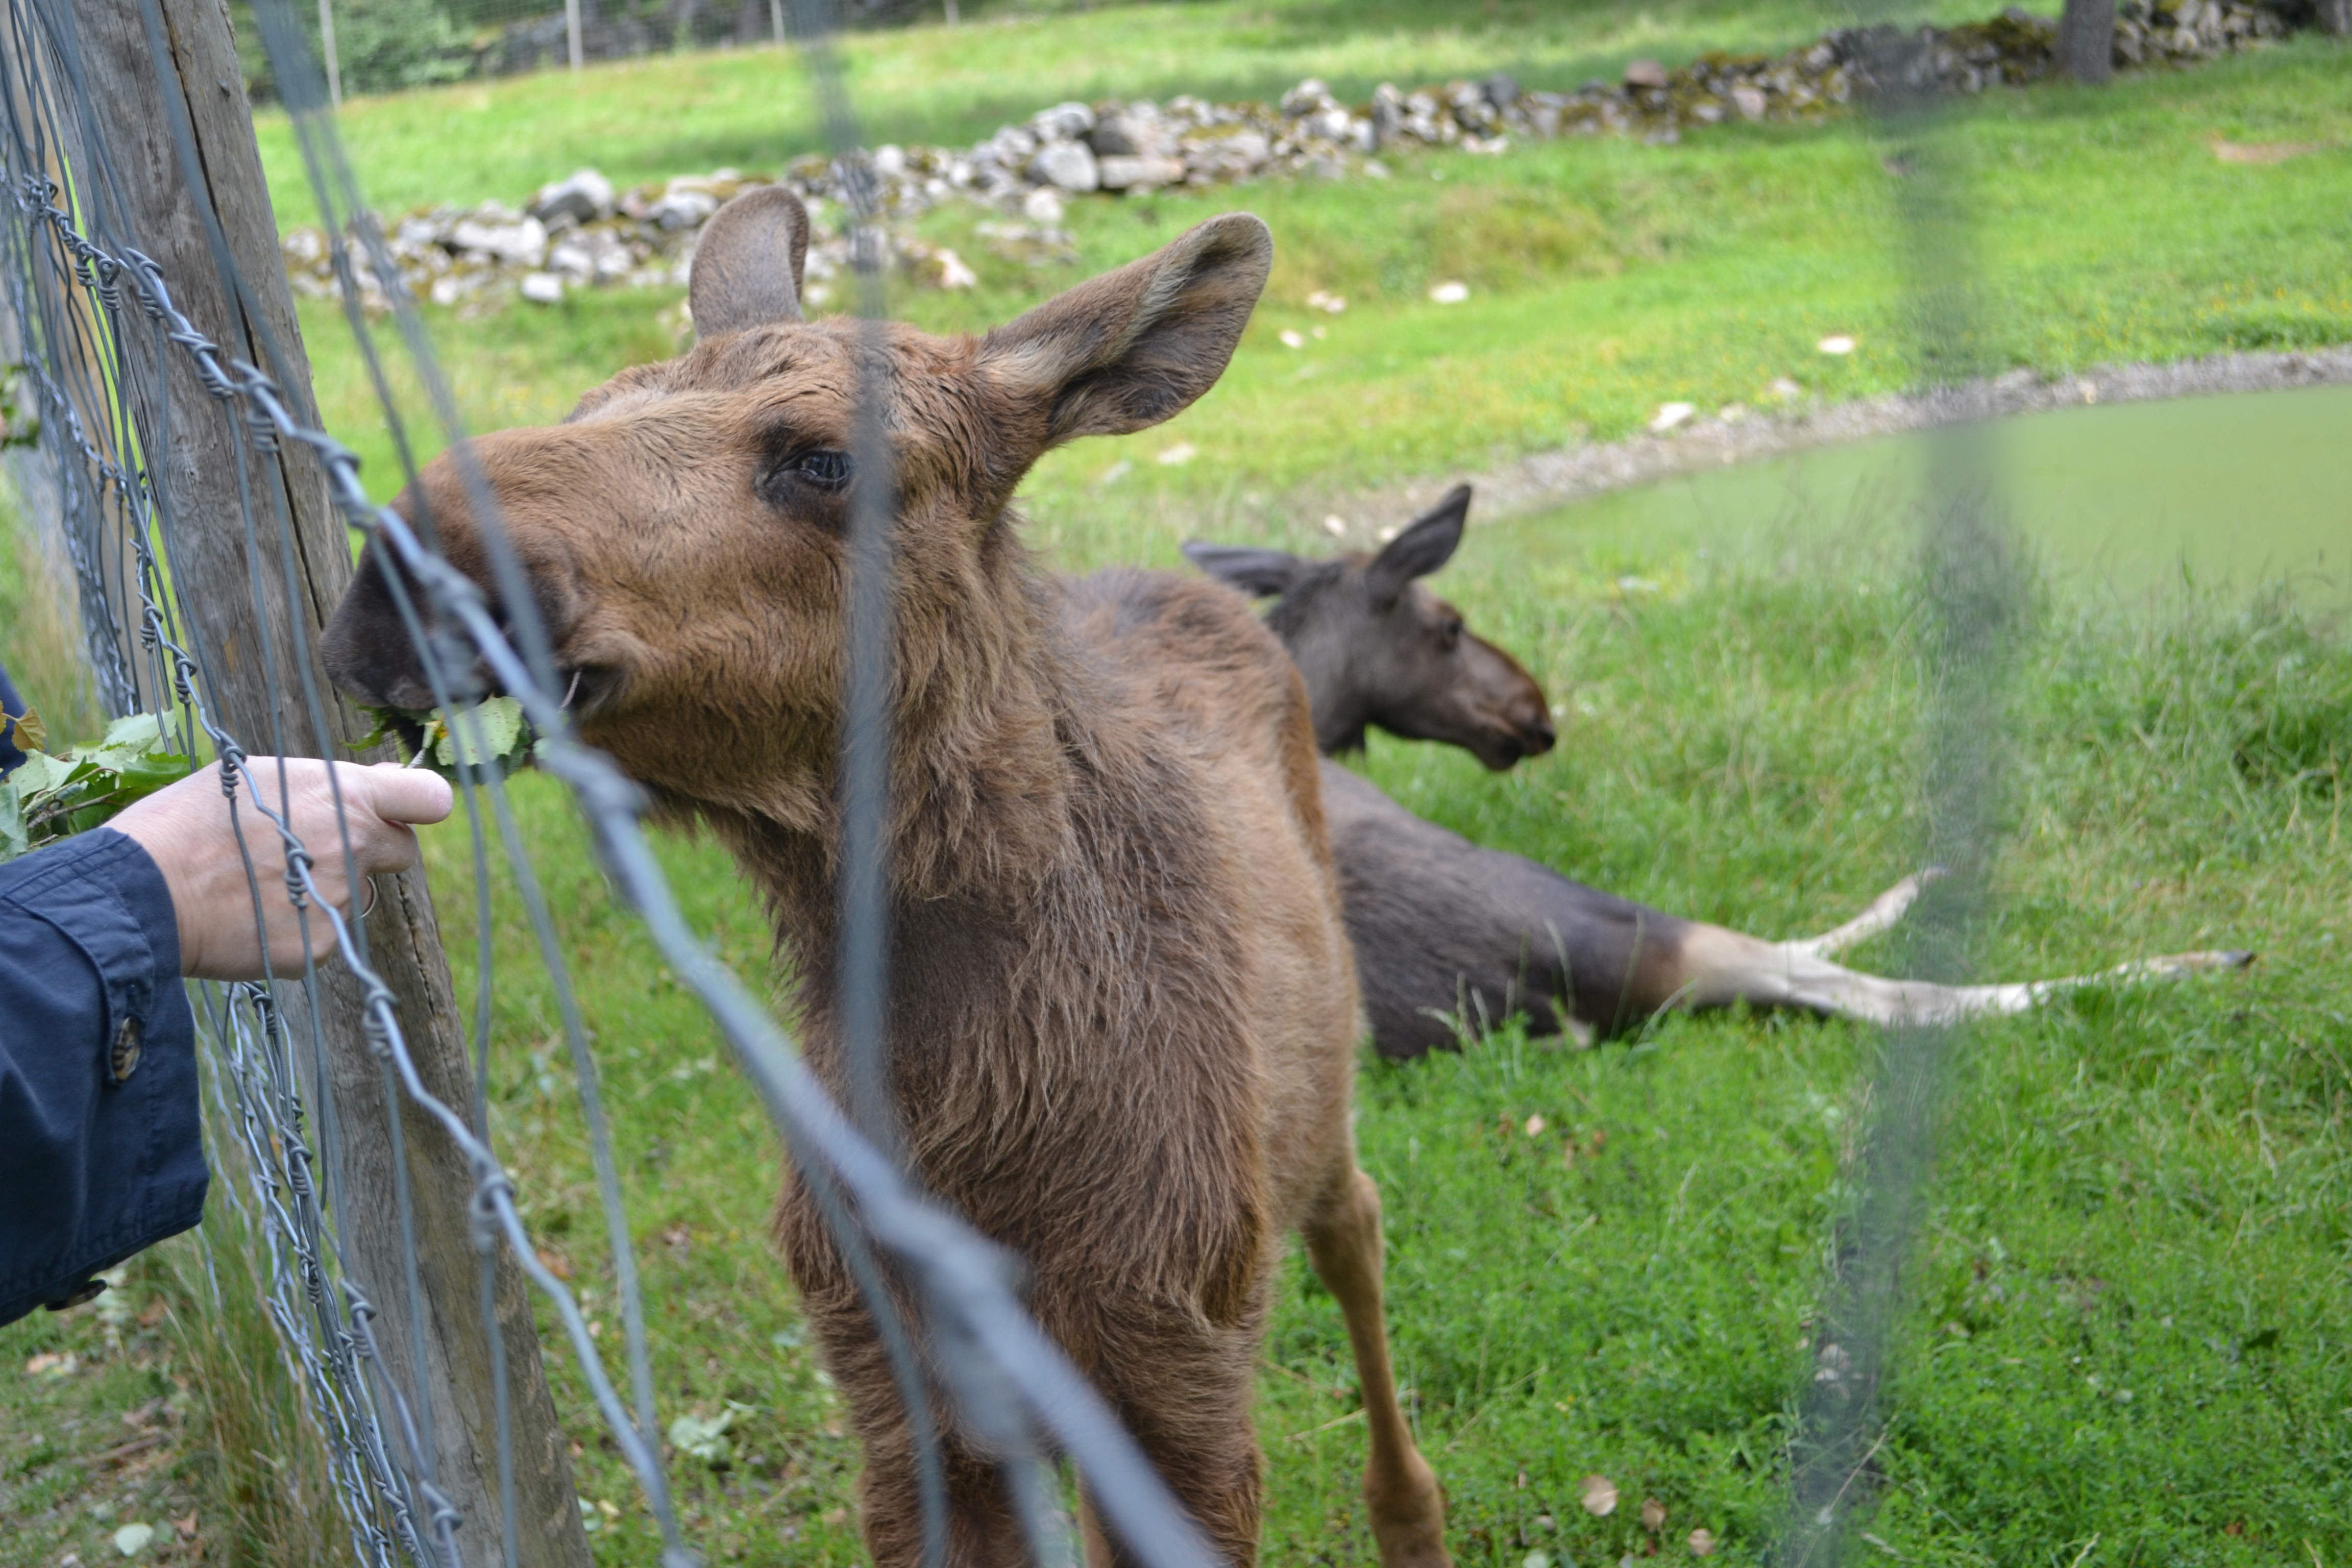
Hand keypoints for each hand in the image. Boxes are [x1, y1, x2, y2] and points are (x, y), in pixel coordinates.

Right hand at [112, 759, 454, 980]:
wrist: (144, 887)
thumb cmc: (193, 821)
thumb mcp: (262, 775)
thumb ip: (331, 784)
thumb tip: (382, 783)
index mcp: (348, 797)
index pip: (431, 798)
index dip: (416, 805)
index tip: (399, 811)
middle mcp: (355, 848)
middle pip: (400, 851)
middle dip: (371, 850)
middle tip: (313, 850)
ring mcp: (340, 900)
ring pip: (355, 895)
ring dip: (326, 890)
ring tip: (261, 882)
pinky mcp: (319, 946)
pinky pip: (323, 933)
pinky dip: (298, 928)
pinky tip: (252, 915)